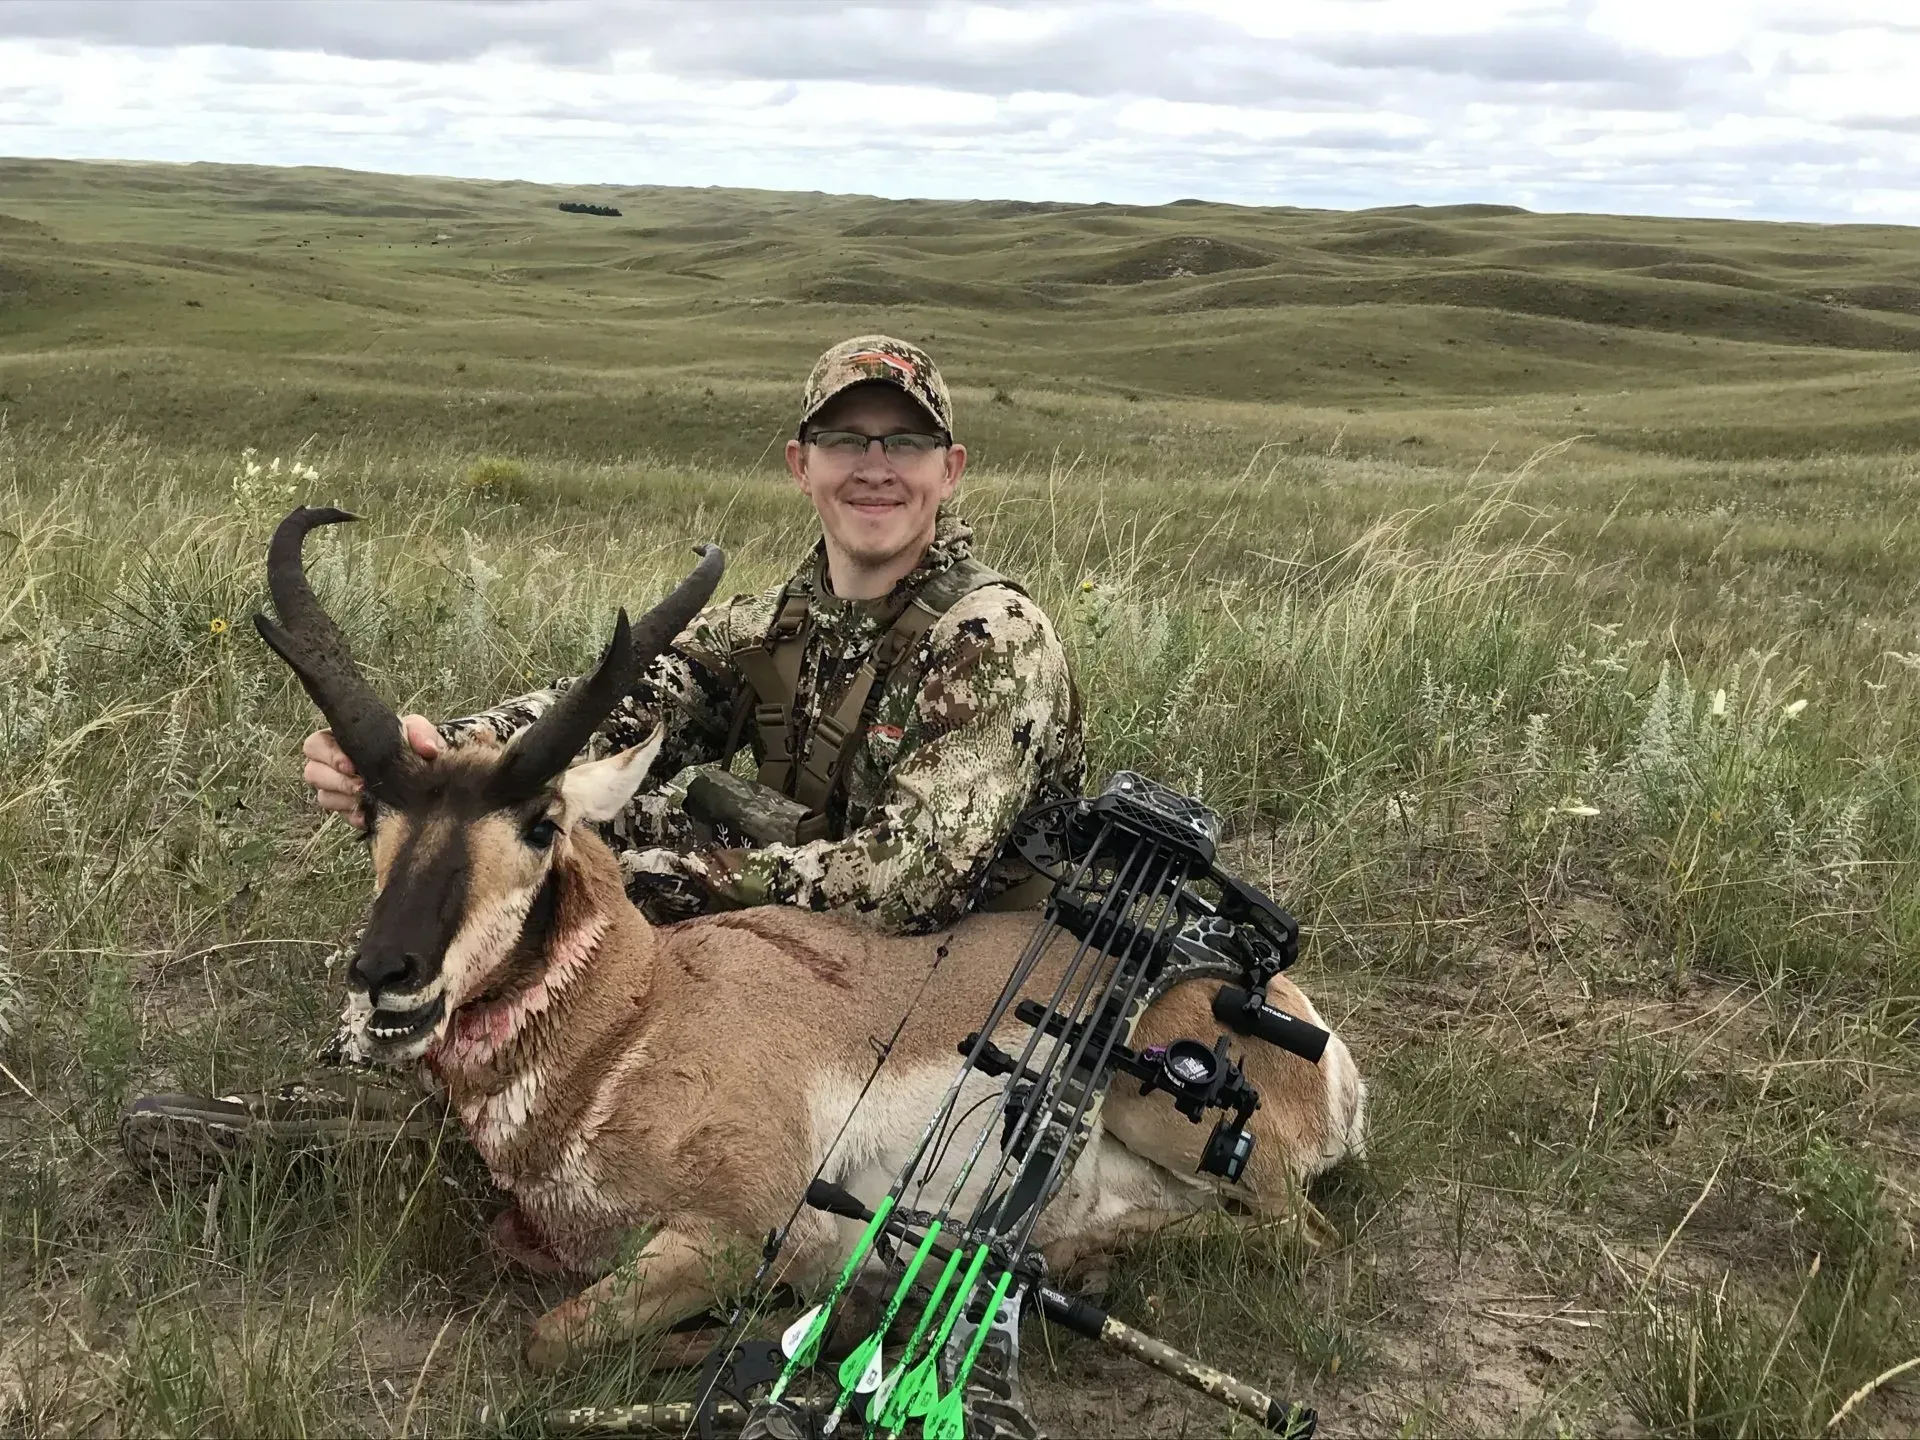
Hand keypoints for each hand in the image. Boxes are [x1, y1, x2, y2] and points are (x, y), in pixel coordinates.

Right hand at [303, 714, 440, 828]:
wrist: (424, 770)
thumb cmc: (411, 743)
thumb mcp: (417, 731)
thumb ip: (420, 733)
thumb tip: (428, 749)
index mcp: (340, 740)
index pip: (315, 745)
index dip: (327, 756)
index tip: (350, 765)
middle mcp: (333, 765)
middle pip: (312, 773)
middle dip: (335, 781)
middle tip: (360, 785)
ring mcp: (339, 789)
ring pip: (323, 797)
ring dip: (342, 799)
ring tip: (365, 798)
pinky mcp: (350, 809)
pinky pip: (342, 816)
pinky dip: (354, 816)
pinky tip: (369, 816)